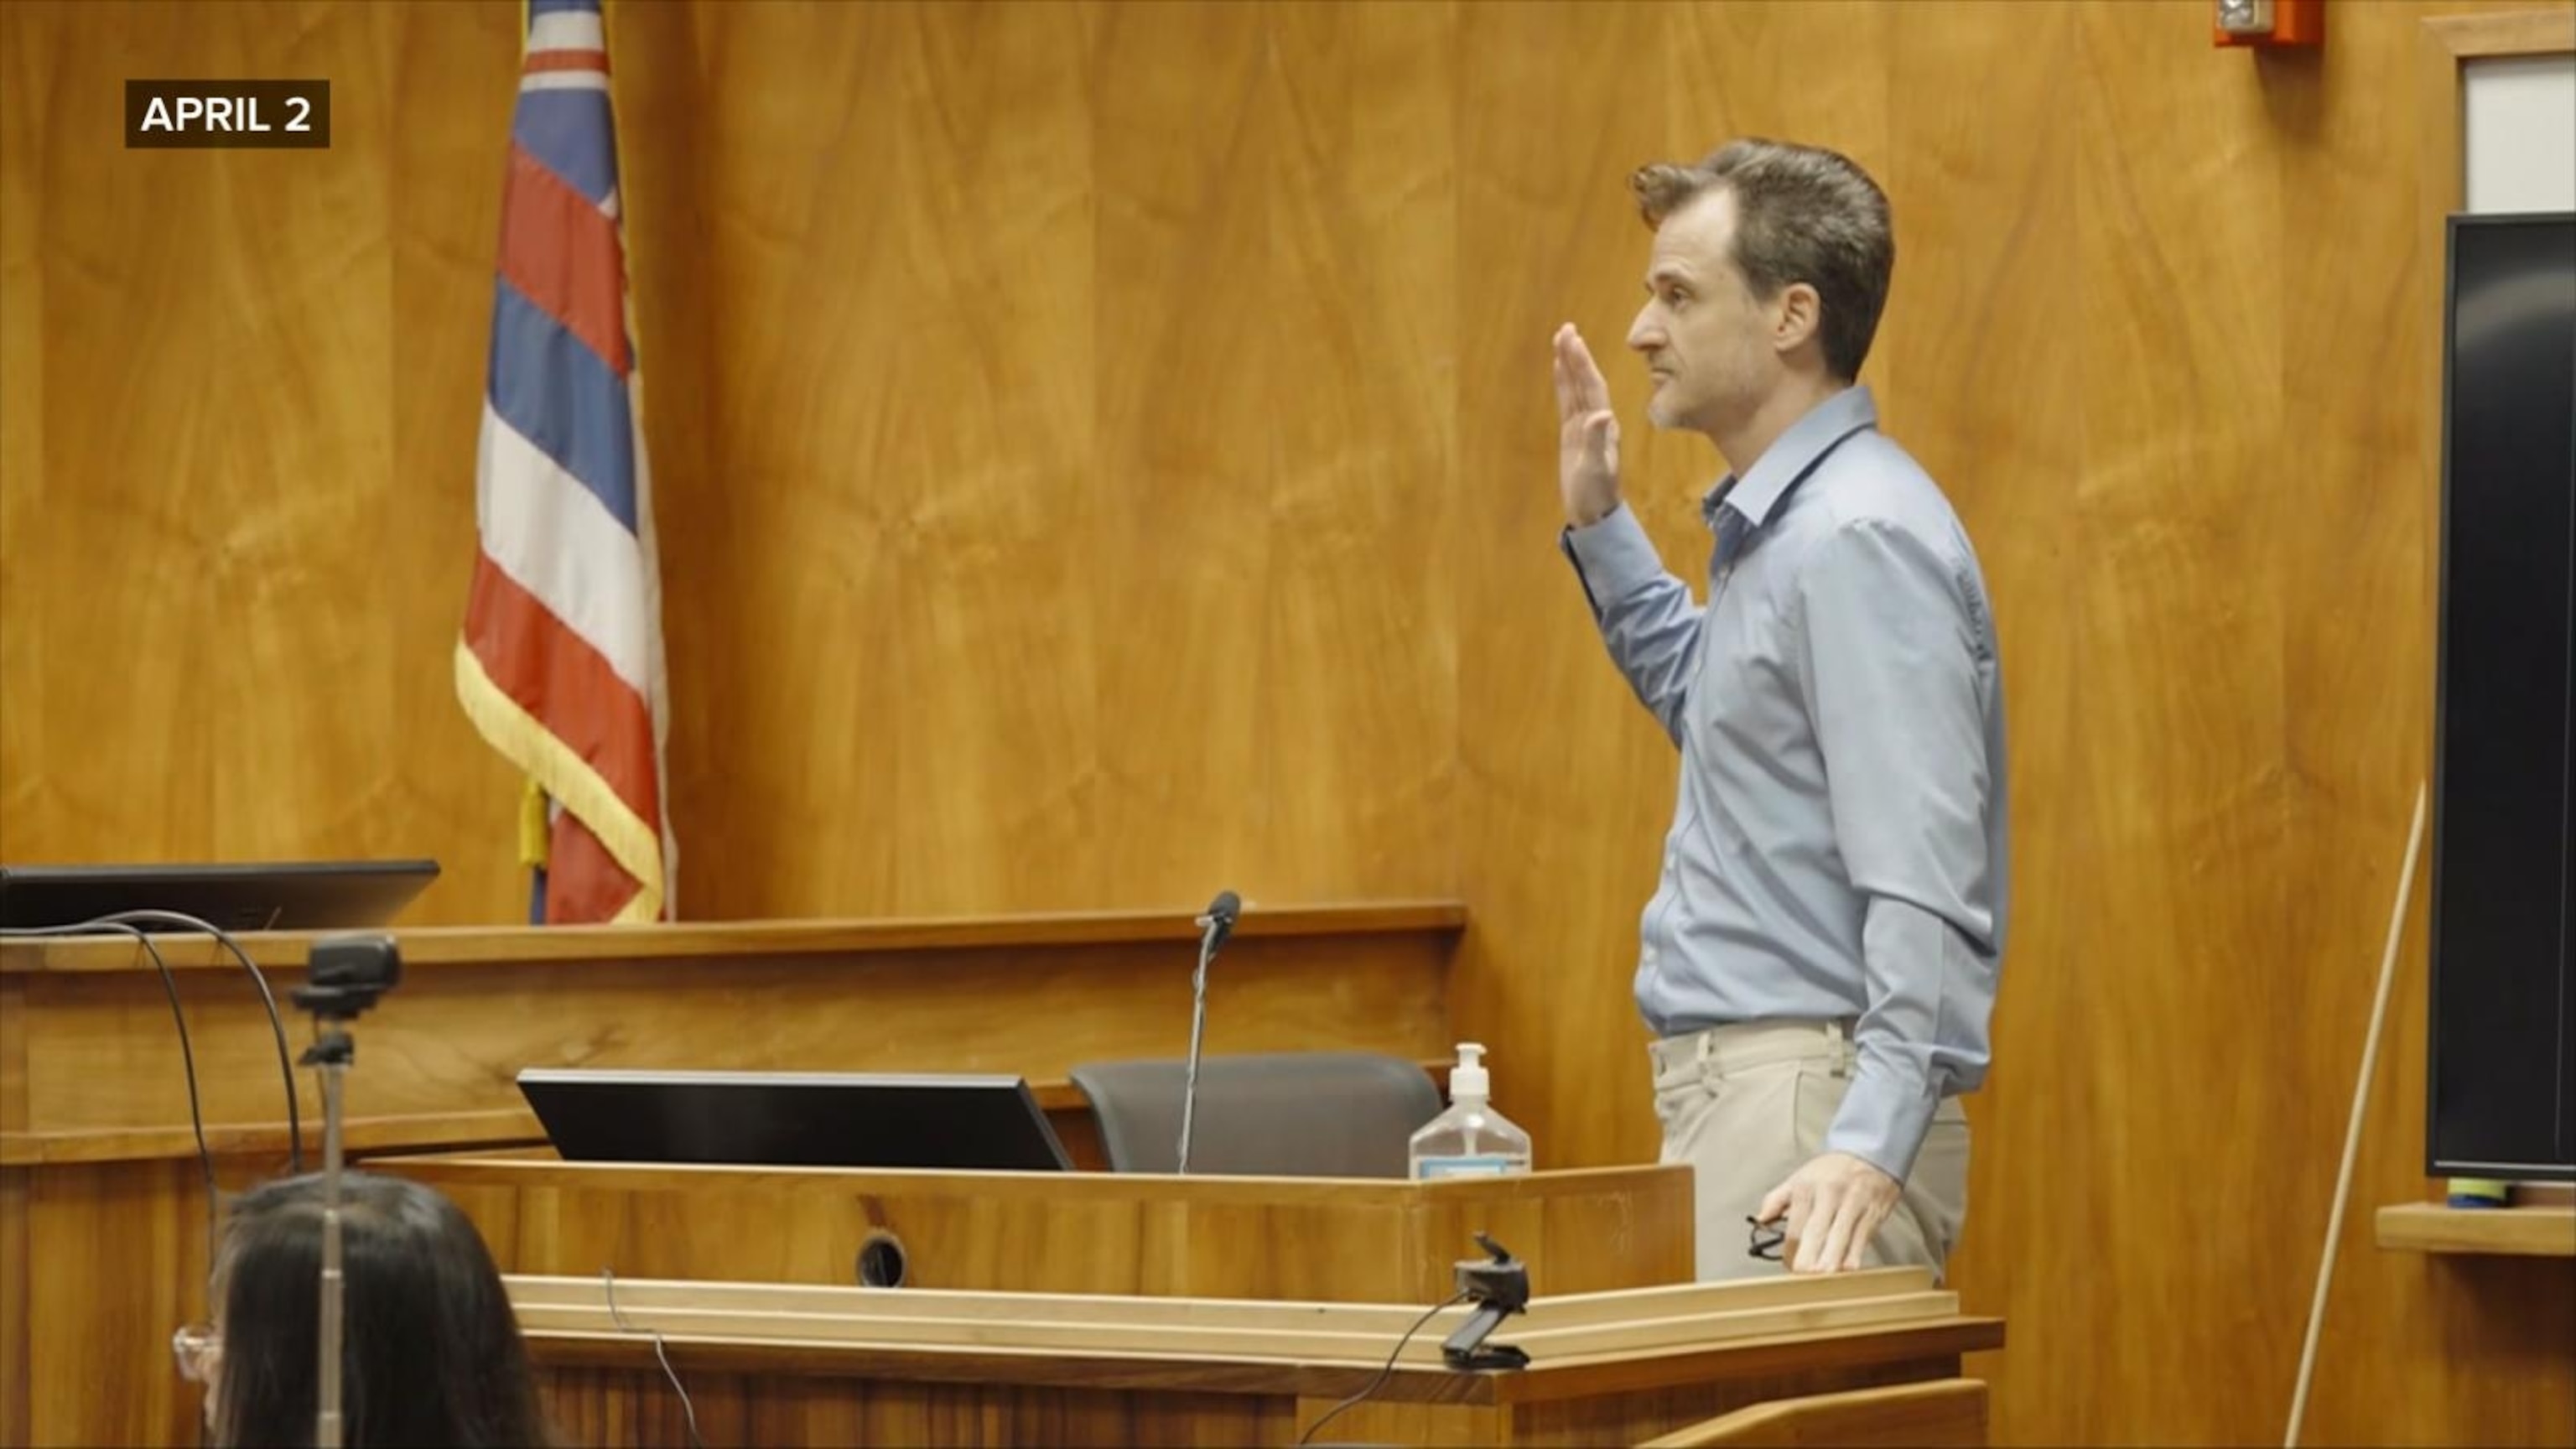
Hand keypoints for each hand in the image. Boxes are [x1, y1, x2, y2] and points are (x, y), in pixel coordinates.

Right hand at [1552, 323, 1619, 527]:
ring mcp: (1585, 426)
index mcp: (1603, 425)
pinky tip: (1560, 370)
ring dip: (1570, 364)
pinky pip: (1567, 402)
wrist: (1595, 514)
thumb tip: (1602, 414)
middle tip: (1566, 329)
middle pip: (1585, 381)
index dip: (1583, 363)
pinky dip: (1563, 384)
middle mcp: (1597, 420)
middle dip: (1576, 355)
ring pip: (1575, 388)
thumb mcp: (1596, 469)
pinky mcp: (1573, 434)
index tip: (1574, 340)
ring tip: (1562, 339)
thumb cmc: (1596, 494)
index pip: (1592, 387)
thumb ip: (1597, 441)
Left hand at [1757, 1152, 1900, 1273]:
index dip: (1790, 1251)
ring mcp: (1853, 1204)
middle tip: (1803, 1279)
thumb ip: (1776, 1199)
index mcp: (1807, 1187)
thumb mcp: (1800, 1176)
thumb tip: (1760, 1220)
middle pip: (1816, 1234)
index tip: (1789, 1266)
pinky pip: (1862, 1239)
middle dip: (1809, 1260)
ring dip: (1830, 1263)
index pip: (1795, 1227)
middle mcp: (1829, 1195)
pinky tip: (1846, 1269)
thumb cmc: (1833, 1170)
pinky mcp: (1873, 1212)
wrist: (1870, 1152)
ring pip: (1840, 1239)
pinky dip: (1853, 1256)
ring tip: (1822, 1281)